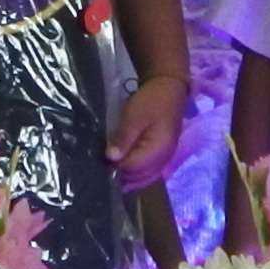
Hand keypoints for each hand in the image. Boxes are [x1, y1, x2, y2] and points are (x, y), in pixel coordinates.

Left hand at [109, 69, 188, 184]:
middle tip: (104, 161)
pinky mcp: (162, 156)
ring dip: (127, 175)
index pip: (132, 168)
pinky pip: (148, 174)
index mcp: (158, 150)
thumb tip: (111, 158)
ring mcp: (164, 160)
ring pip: (143, 179)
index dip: (114, 165)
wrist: (169, 89)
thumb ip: (123, 138)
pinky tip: (125, 168)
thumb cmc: (151, 101)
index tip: (101, 157)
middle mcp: (164, 160)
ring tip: (112, 165)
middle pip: (138, 178)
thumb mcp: (133, 116)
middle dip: (120, 172)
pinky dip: (136, 174)